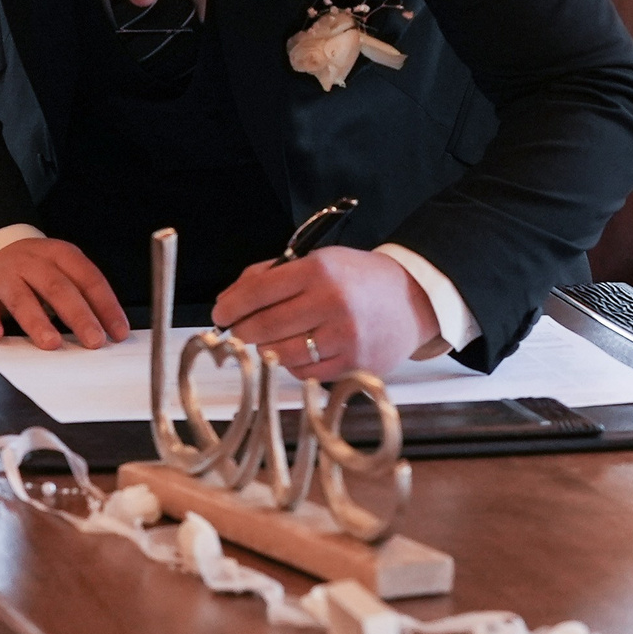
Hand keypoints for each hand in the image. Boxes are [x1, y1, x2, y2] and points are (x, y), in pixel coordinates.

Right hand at [0, 237, 130, 350]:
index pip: (88, 279)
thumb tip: (110, 331)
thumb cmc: (32, 272)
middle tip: (93, 341)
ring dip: (38, 323)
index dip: (106, 306)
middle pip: (58, 288)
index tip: (118, 332)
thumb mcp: (59, 271)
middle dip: (79, 316)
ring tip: (52, 343)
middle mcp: (31, 262)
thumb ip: (81, 296)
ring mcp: (4, 275)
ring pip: (22, 299)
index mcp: (59, 254)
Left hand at [212, 247, 439, 382]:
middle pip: (266, 326)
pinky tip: (295, 352)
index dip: (231, 306)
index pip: (259, 291)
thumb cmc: (356, 279)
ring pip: (282, 354)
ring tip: (266, 341)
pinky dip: (292, 365)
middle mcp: (331, 303)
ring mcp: (344, 337)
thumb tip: (231, 300)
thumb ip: (272, 276)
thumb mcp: (318, 261)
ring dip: (265, 350)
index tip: (219, 313)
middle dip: (242, 331)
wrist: (412, 300)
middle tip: (236, 331)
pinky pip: (305, 373)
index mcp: (318, 271)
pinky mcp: (354, 364)